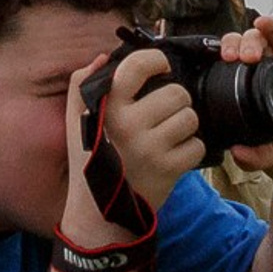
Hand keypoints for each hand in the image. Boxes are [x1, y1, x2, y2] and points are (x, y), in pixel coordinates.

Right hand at [68, 44, 206, 246]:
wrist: (98, 214)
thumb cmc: (88, 159)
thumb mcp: (75, 118)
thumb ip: (81, 82)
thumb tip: (104, 57)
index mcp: (107, 105)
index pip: (137, 65)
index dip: (156, 60)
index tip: (161, 67)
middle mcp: (129, 124)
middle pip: (176, 93)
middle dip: (176, 100)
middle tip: (166, 111)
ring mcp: (150, 148)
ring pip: (190, 118)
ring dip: (185, 125)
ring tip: (169, 134)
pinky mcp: (168, 170)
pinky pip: (197, 146)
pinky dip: (190, 150)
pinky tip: (174, 155)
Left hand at [228, 2, 272, 209]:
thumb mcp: (269, 159)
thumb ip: (254, 156)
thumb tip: (237, 152)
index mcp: (255, 87)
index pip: (238, 58)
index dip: (230, 51)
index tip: (225, 58)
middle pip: (258, 45)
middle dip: (248, 42)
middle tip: (243, 55)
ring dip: (271, 28)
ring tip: (263, 24)